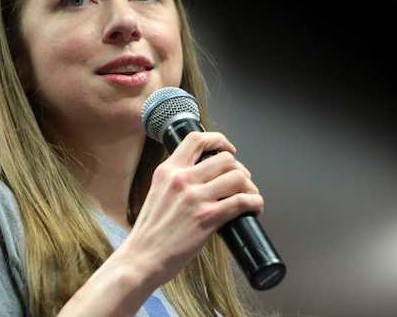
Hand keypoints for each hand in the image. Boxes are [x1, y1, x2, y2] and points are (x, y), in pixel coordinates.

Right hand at [119, 132, 263, 288]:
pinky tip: (254, 208)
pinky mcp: (207, 217)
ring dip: (249, 186)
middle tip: (241, 182)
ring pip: (237, 177)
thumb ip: (176, 182)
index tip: (228, 148)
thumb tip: (204, 179)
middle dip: (239, 169)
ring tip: (249, 196)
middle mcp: (181, 179)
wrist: (141, 258)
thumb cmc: (149, 233)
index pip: (196, 139)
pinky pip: (241, 201)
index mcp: (167, 171)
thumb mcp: (157, 194)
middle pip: (224, 158)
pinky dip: (254, 202)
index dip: (218, 140)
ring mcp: (194, 197)